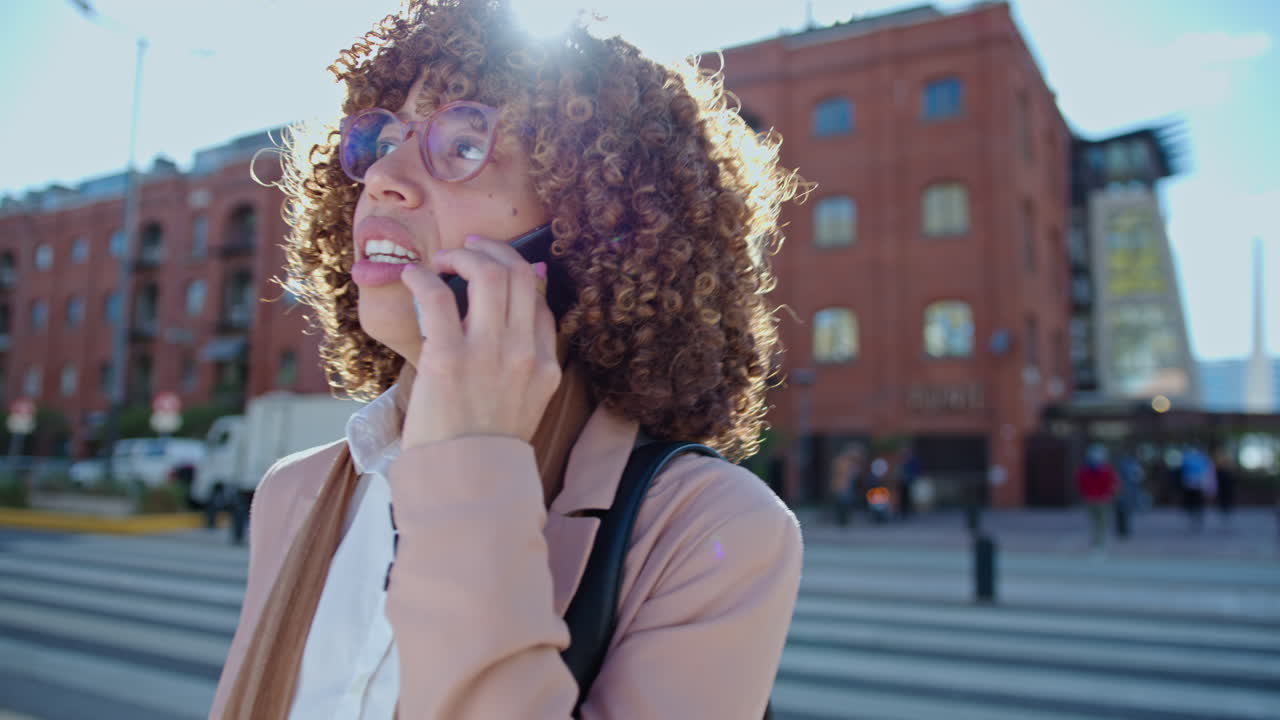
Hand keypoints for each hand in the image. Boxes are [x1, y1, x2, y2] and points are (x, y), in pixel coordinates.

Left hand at [399, 236, 559, 448]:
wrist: (464, 482)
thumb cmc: (485, 444)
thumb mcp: (526, 402)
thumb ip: (527, 358)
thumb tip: (522, 315)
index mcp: (546, 365)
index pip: (539, 301)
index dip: (515, 276)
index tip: (492, 271)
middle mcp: (523, 354)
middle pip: (520, 276)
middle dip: (493, 252)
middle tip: (468, 249)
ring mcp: (489, 354)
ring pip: (488, 275)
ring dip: (463, 256)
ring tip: (443, 259)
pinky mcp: (448, 359)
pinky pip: (438, 297)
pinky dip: (423, 276)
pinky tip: (414, 276)